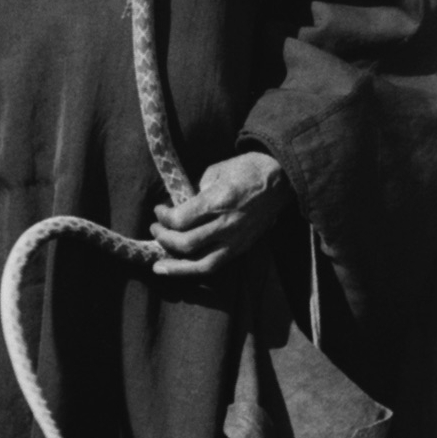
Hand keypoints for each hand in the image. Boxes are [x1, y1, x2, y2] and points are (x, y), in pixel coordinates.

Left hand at [151, 147, 285, 279]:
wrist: (280, 178)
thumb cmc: (246, 168)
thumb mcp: (215, 171)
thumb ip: (196, 192)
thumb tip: (179, 208)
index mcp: (218, 201)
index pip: (180, 220)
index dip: (163, 218)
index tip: (158, 211)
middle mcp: (227, 225)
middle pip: (186, 244)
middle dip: (164, 239)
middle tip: (155, 230)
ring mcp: (236, 240)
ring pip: (202, 265)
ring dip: (177, 268)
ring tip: (159, 267)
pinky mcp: (242, 248)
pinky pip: (216, 265)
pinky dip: (196, 268)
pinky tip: (182, 268)